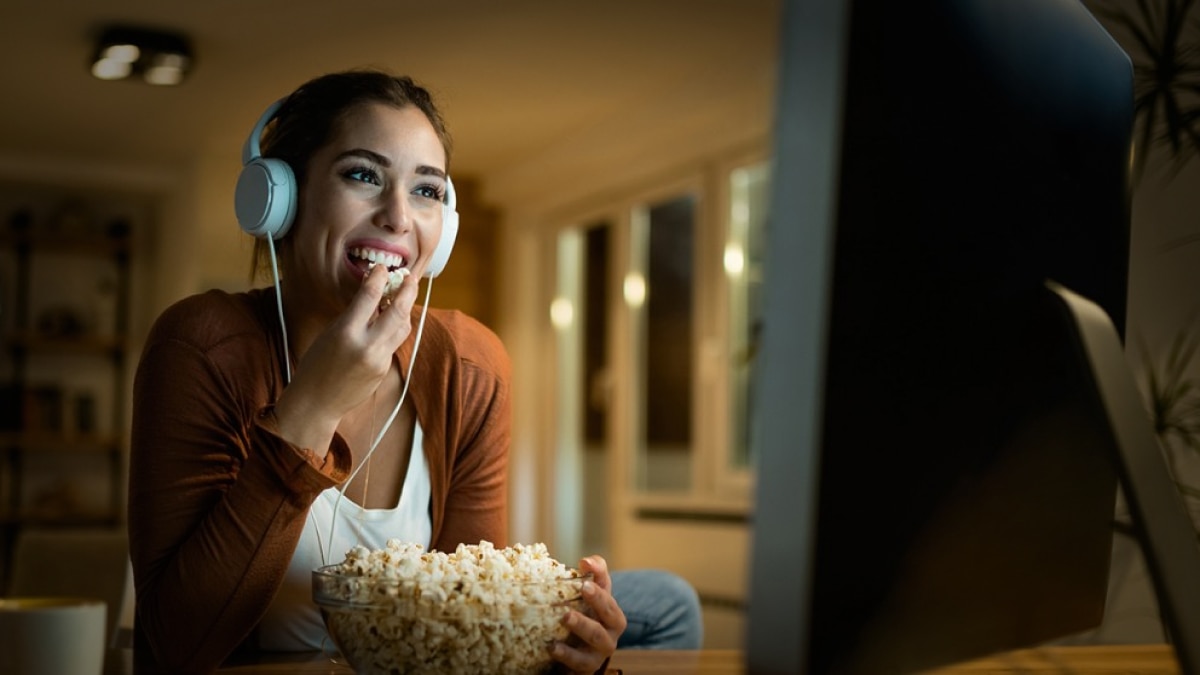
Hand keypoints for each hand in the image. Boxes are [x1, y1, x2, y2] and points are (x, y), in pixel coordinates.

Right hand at [272, 264, 419, 452]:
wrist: (317, 403)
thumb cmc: (315, 366)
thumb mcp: (330, 333)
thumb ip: (354, 316)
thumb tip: (375, 297)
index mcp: (346, 332)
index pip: (370, 295)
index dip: (379, 276)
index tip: (382, 268)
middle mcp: (367, 346)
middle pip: (399, 311)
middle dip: (408, 290)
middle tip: (410, 277)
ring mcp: (379, 360)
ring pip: (403, 327)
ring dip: (406, 309)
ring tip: (403, 296)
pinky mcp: (385, 369)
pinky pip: (394, 343)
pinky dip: (394, 329)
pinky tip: (389, 322)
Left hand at [552, 555, 626, 673]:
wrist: (576, 657)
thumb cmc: (582, 620)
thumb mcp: (584, 599)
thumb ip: (589, 575)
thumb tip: (586, 561)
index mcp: (610, 609)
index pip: (607, 587)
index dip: (599, 574)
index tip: (584, 564)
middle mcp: (611, 629)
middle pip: (609, 613)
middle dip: (597, 600)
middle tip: (582, 588)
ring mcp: (601, 650)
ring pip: (597, 637)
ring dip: (582, 626)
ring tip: (565, 617)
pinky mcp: (587, 667)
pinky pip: (580, 662)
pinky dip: (567, 655)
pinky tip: (553, 647)